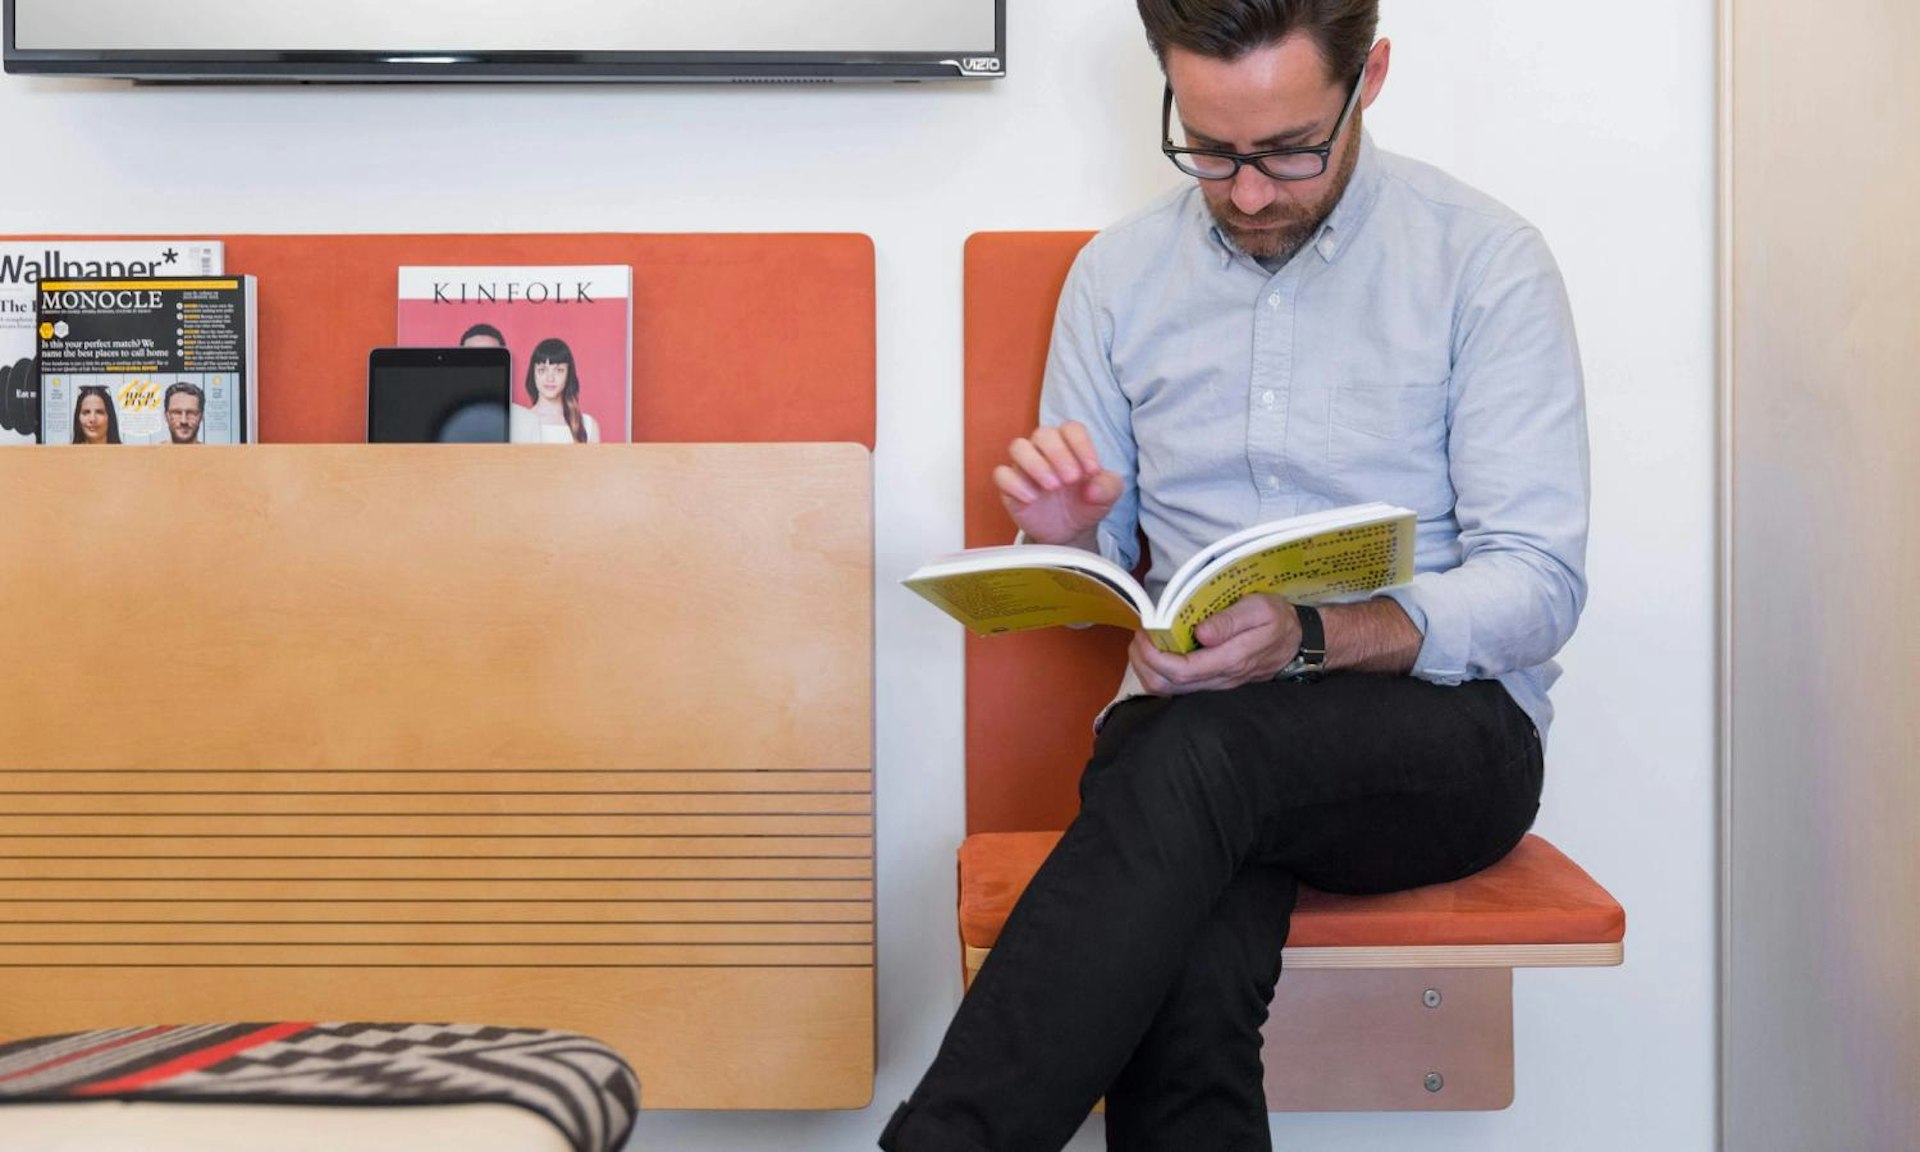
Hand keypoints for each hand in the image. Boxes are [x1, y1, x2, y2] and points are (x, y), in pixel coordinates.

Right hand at [992, 421, 1122, 547]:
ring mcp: (1024, 467)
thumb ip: (1108, 487)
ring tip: (1052, 487)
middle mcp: (1044, 450)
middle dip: (1058, 454)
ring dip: (1035, 464)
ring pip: (1018, 447)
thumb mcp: (1107, 497)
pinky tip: (1032, 498)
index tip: (1092, 471)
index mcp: (1069, 444)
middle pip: (1043, 434)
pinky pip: (1001, 475)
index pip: (1071, 429)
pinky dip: (1015, 484)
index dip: (1082, 446)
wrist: (1069, 532)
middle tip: (1071, 479)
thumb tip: (1092, 488)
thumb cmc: (1086, 504)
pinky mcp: (1009, 486)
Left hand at [1129, 594, 1301, 694]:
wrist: (1297, 642)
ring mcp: (1214, 685)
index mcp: (1229, 660)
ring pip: (1168, 690)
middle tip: (1139, 636)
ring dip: (1148, 668)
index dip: (1154, 656)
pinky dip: (1159, 670)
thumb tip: (1200, 632)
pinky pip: (1176, 686)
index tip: (1144, 633)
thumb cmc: (1277, 621)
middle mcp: (1219, 679)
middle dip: (1143, 662)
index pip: (1180, 670)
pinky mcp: (1211, 683)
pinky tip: (1159, 650)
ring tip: (1145, 642)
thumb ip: (1230, 621)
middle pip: (1167, 686)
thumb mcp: (1259, 610)